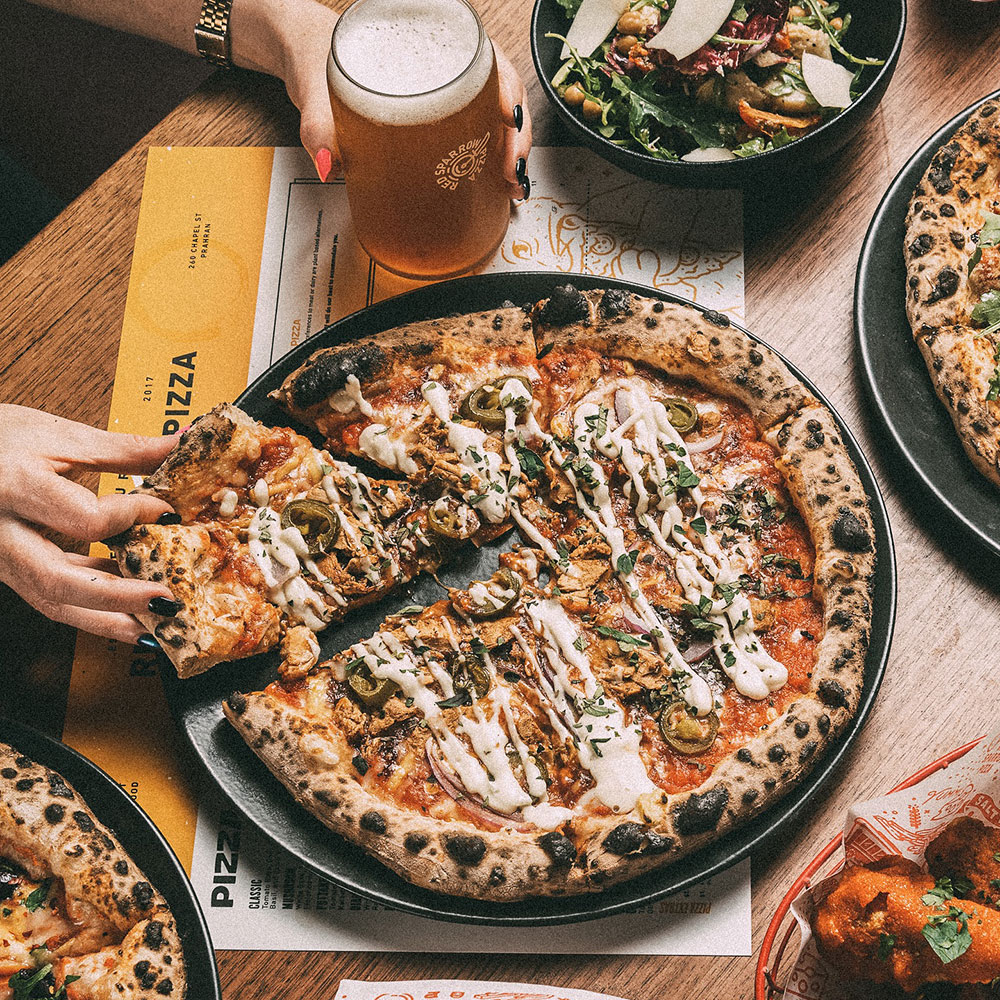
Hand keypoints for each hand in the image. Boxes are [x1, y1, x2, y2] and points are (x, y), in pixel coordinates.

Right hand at [0, 406, 178, 643]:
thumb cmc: (1, 436)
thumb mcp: (62, 435)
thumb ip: (126, 448)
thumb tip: (183, 445)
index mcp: (16, 486)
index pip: (87, 520)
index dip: (134, 517)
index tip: (166, 512)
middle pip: (59, 581)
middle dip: (118, 598)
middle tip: (167, 602)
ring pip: (51, 600)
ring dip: (106, 619)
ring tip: (154, 628)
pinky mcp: (6, 568)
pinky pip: (49, 594)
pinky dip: (90, 605)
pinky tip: (127, 606)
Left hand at [267, 0, 532, 196]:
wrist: (304, 55)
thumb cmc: (315, 57)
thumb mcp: (314, 87)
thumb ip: (318, 125)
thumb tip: (328, 164)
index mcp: (422, 37)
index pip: (482, 55)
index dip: (507, 86)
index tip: (510, 118)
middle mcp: (441, 60)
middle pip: (500, 89)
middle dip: (516, 133)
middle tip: (512, 172)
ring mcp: (443, 89)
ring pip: (494, 112)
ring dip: (510, 149)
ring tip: (513, 185)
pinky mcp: (437, 114)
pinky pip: (476, 129)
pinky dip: (491, 156)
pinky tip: (498, 183)